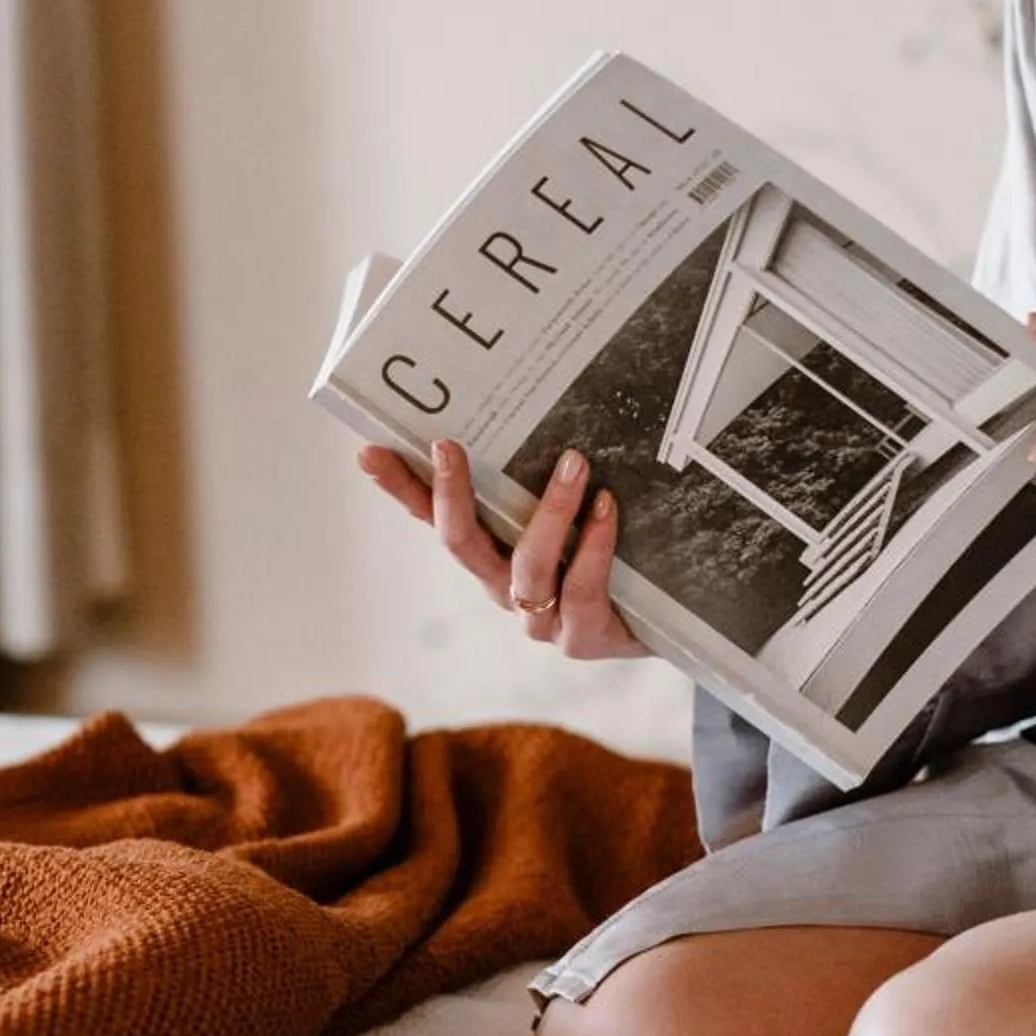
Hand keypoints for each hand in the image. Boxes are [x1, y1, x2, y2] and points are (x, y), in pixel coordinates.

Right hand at [356, 440, 645, 658]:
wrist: (664, 622)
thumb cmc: (618, 556)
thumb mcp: (578, 511)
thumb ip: (552, 472)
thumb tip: (550, 397)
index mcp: (492, 556)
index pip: (434, 518)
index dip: (401, 489)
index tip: (372, 452)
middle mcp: (505, 588)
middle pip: (461, 545)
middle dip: (449, 495)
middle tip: (447, 446)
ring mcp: (540, 620)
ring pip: (527, 565)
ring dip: (550, 511)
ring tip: (574, 462)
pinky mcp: (581, 638)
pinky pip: (581, 590)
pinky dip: (593, 545)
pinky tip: (605, 507)